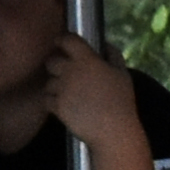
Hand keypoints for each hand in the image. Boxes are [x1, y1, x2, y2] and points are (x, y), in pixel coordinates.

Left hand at [38, 32, 136, 151]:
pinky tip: (63, 105)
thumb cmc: (121, 101)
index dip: (62, 39)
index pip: (67, 40)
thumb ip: (113, 55)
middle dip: (55, 65)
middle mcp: (71, 71)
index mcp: (87, 60)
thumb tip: (105, 44)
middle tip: (63, 72)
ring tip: (66, 93)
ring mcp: (62, 89)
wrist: (113, 130)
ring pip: (48, 82)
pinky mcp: (56, 106)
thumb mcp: (122, 73)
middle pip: (51, 61)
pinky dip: (52, 101)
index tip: (60, 43)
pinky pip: (46, 99)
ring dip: (55, 86)